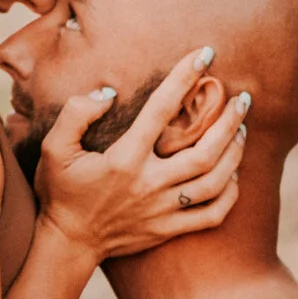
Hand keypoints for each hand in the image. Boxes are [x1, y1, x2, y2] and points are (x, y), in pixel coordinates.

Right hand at [33, 50, 248, 262]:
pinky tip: (234, 175)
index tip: (205, 54)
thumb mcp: (54, 148)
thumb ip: (76, 114)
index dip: (184, 77)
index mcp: (123, 159)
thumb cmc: (61, 192)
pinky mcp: (167, 230)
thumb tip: (108, 94)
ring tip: (242, 130)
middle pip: (204, 150)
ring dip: (235, 154)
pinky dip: (230, 194)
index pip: (161, 110)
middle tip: (243, 99)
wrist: (67, 244)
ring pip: (214, 181)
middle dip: (228, 120)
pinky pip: (211, 215)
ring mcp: (161, 210)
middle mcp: (148, 184)